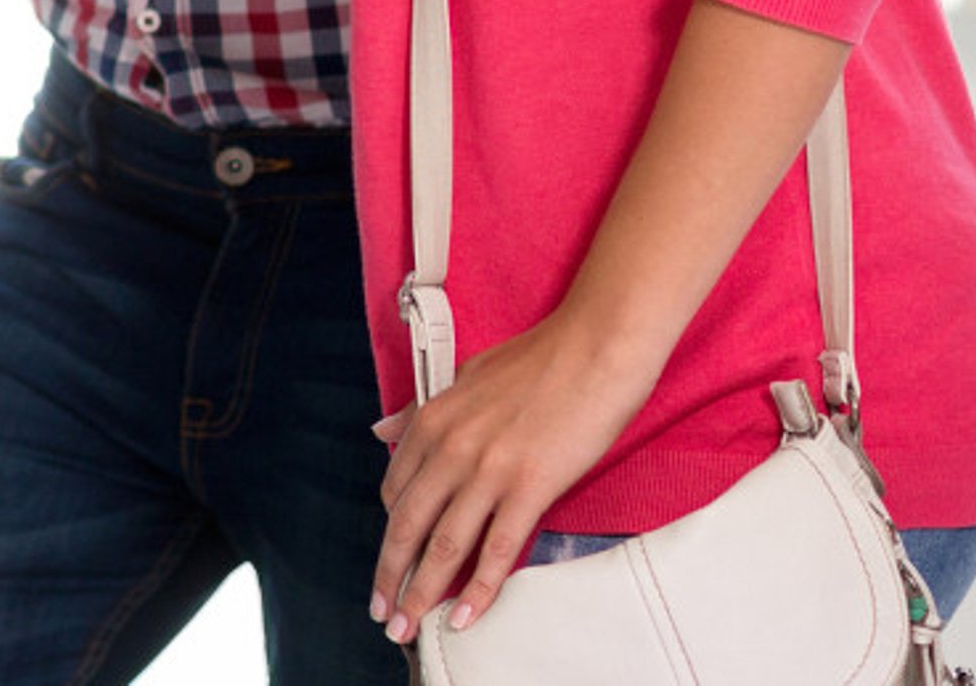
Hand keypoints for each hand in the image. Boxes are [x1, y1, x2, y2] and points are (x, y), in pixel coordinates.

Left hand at [368, 314, 657, 642]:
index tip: (389, 566)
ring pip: (444, 544)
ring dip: (422, 593)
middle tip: (382, 616)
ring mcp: (489, 468)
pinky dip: (478, 588)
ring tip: (410, 627)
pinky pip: (498, 547)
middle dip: (390, 578)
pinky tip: (466, 615)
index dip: (391, 536)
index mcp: (433, 420)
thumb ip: (421, 411)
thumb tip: (380, 431)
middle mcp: (451, 447)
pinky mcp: (531, 485)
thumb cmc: (538, 359)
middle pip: (408, 526)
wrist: (596, 347)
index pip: (397, 492)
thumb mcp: (465, 376)